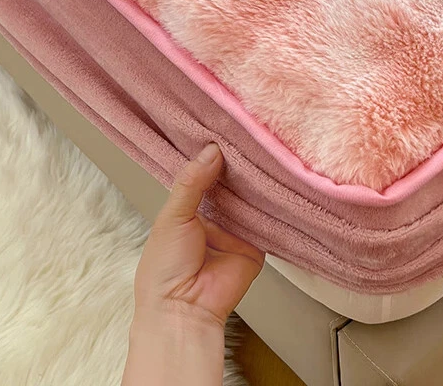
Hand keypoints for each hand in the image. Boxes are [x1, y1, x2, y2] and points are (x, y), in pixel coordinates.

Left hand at [133, 142, 264, 329]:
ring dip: (257, 182)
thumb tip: (212, 150)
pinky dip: (273, 204)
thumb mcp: (172, 217)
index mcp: (190, 208)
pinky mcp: (257, 242)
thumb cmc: (164, 269)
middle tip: (251, 138)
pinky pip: (269, 219)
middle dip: (239, 166)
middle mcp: (215, 215)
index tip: (226, 131)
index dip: (214, 156)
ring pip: (251, 198)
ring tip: (266, 154)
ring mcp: (237, 228)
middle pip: (232, 184)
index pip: (205, 175)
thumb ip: (191, 183)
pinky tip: (278, 183)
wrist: (183, 312)